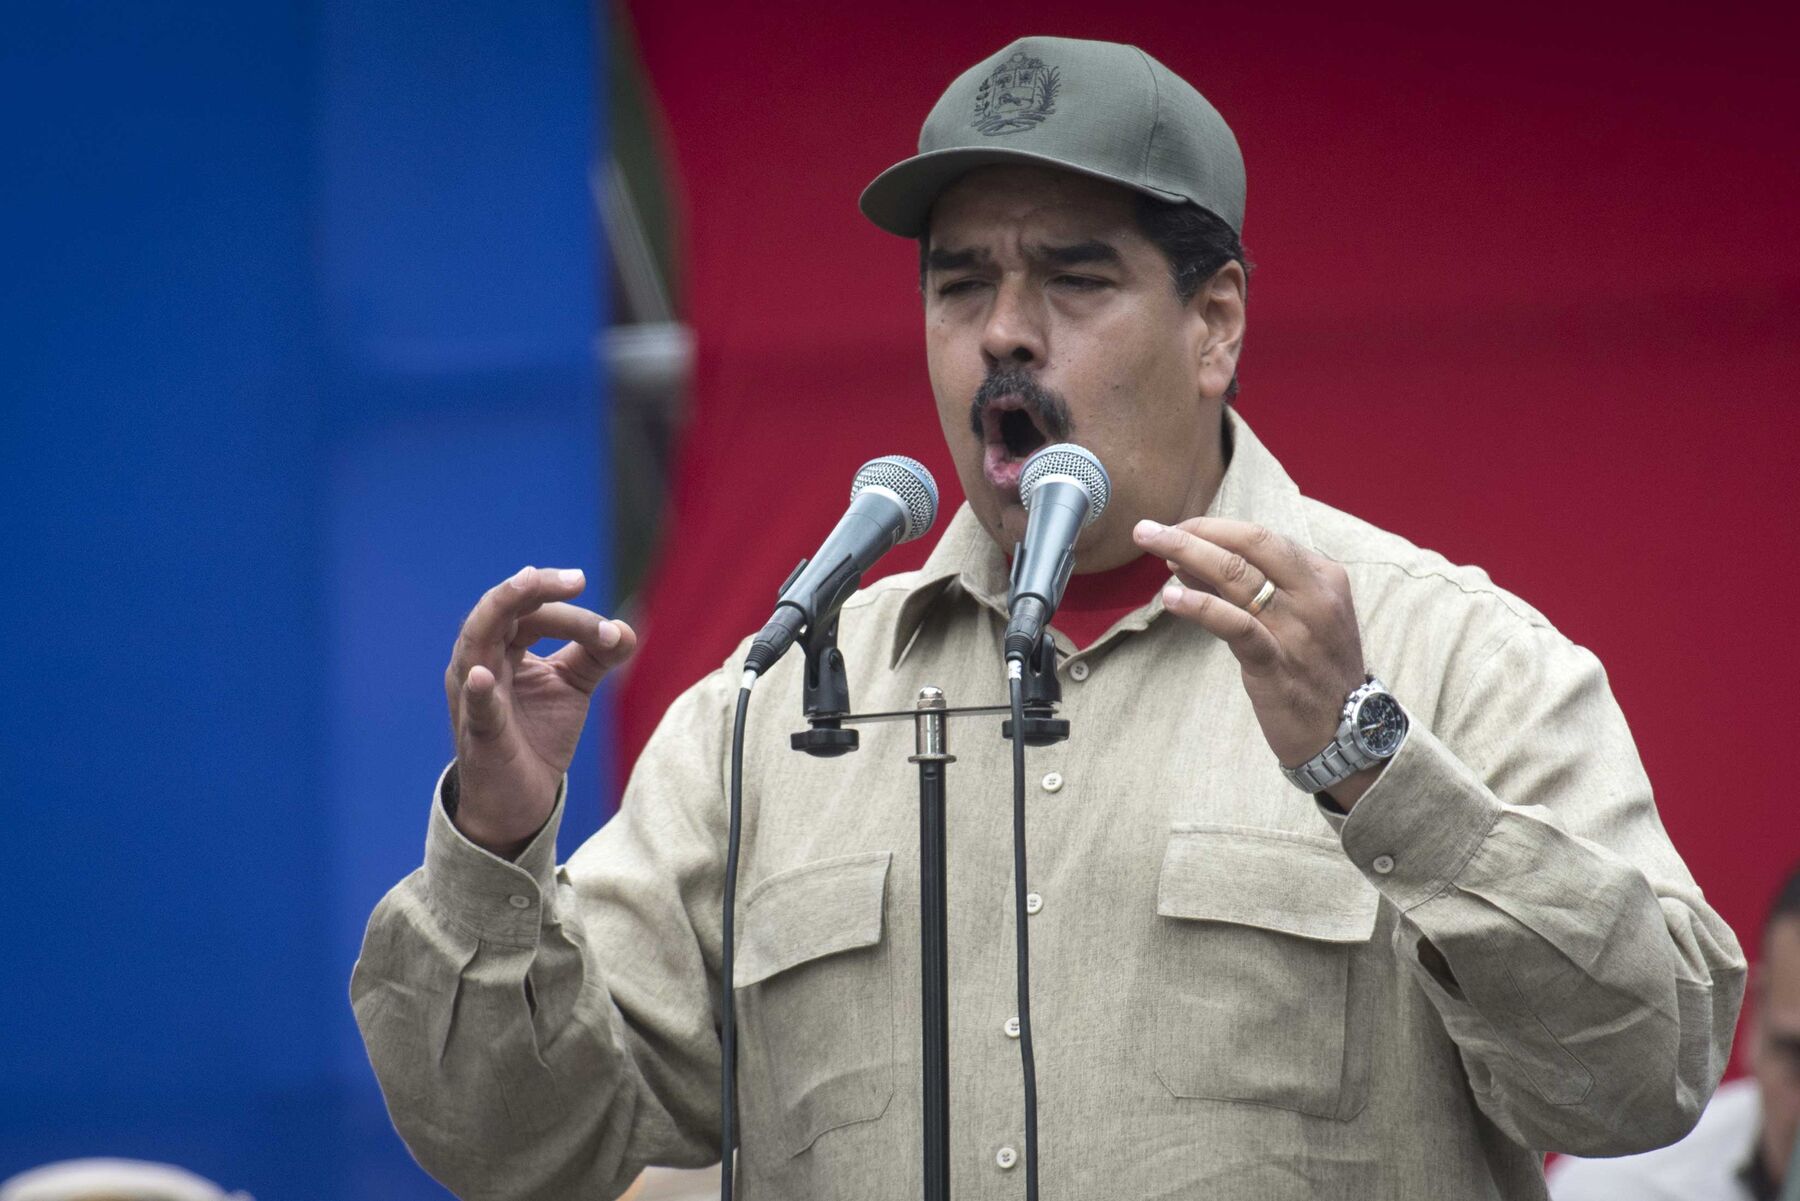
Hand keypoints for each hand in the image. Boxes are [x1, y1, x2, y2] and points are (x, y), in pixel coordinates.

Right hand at [445, 565, 637, 855]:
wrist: (520, 798)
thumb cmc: (537, 734)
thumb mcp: (573, 686)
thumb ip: (597, 654)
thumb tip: (628, 629)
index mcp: (501, 647)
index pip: (531, 613)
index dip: (573, 615)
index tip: (612, 634)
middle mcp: (479, 662)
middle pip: (500, 612)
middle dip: (533, 588)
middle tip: (575, 579)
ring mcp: (473, 697)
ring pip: (477, 642)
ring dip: (505, 609)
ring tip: (527, 584)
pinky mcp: (480, 735)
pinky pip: (476, 709)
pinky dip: (478, 691)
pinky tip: (483, 675)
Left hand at [1132, 518, 1379, 807]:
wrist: (1348, 731)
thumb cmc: (1314, 670)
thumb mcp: (1296, 618)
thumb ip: (1249, 588)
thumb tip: (1187, 560)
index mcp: (1323, 577)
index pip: (1262, 538)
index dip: (1214, 529)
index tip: (1178, 530)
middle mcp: (1314, 595)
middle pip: (1250, 545)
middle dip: (1196, 531)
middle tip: (1151, 530)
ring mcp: (1297, 628)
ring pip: (1238, 576)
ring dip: (1187, 554)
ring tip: (1149, 544)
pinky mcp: (1277, 663)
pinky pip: (1236, 625)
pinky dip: (1201, 605)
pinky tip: (1171, 597)